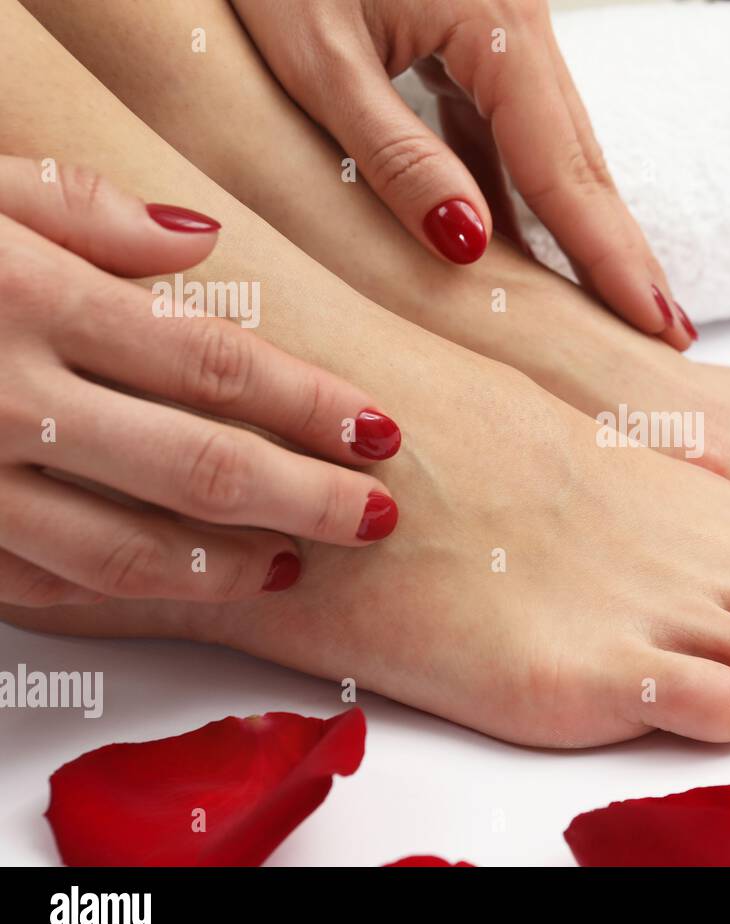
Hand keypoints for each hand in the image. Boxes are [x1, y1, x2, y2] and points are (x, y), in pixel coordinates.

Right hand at [0, 157, 402, 606]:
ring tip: (295, 567)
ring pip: (121, 552)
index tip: (381, 430)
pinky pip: (40, 583)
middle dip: (304, 500)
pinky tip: (183, 588)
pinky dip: (122, 595)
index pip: (216, 368)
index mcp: (30, 301)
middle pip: (196, 468)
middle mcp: (4, 400)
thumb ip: (85, 210)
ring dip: (225, 568)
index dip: (311, 406)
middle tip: (377, 518)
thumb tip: (202, 241)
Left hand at [231, 0, 694, 348]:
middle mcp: (522, 25)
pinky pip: (512, 131)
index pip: (564, 169)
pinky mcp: (475, 39)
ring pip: (554, 149)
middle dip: (622, 253)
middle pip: (583, 162)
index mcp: (497, 25)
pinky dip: (527, 194)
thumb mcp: (318, 59)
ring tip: (616, 302)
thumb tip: (469, 247)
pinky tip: (533, 248)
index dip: (609, 256)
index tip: (652, 323)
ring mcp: (504, 30)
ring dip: (583, 229)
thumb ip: (396, 155)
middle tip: (667, 334)